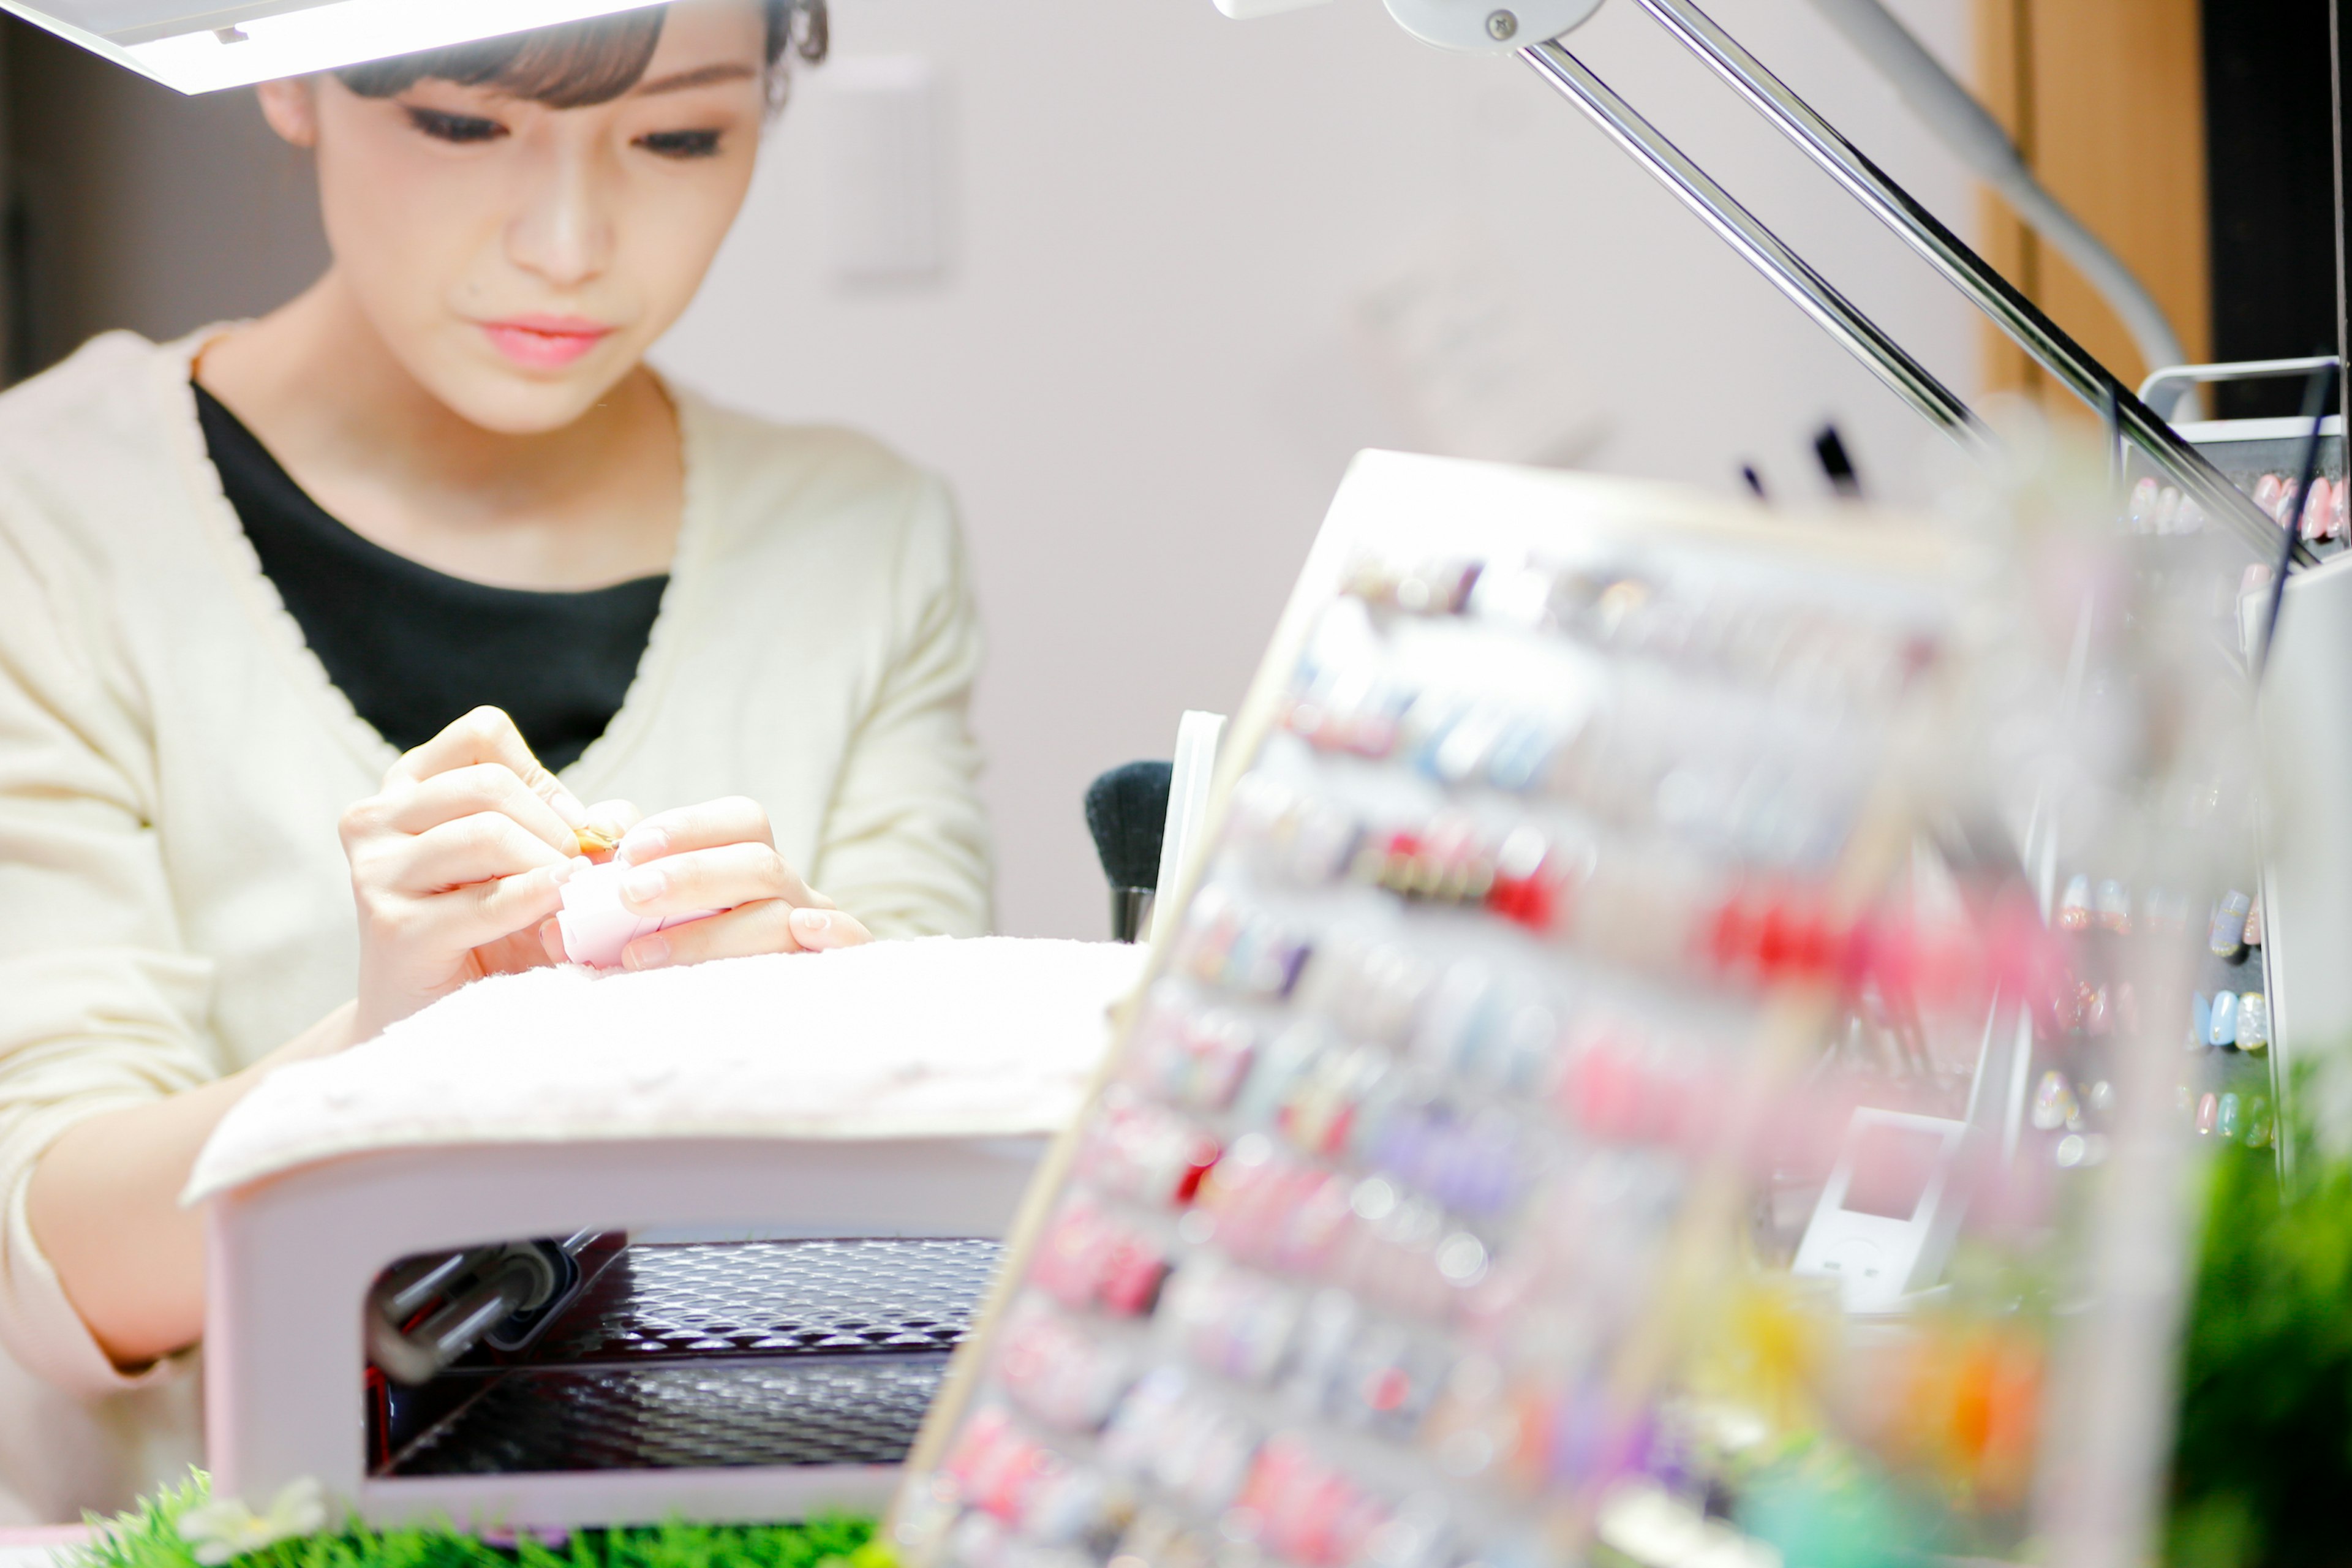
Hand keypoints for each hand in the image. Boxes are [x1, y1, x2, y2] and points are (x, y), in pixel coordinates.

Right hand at [342, 707, 612, 1036]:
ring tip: (571, 896)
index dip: (541, 778)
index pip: (482, 735)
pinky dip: (538, 901)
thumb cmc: (493, 932)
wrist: (436, 1015)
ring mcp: (377, 871)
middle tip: (580, 870)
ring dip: (550, 866)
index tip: (568, 826)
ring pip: (486, 833)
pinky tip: (561, 910)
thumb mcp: (533, 863)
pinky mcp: (393, 926)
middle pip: (490, 785)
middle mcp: (377, 818)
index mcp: (408, 786)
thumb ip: (578, 828)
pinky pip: (486, 901)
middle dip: (555, 828)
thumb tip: (615, 820)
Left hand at [564, 795, 870, 970]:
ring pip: (784, 914)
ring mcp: (815, 931)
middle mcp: (791, 892)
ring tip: (643, 955)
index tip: (629, 851)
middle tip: (629, 895)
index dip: (689, 827)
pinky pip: (855, 942)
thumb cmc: (674, 960)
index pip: (742, 821)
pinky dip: (835, 931)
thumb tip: (590, 845)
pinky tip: (803, 931)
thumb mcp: (642, 915)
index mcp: (752, 865)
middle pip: (760, 864)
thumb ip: (615, 877)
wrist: (733, 1038)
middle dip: (691, 875)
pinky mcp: (837, 971)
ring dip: (712, 932)